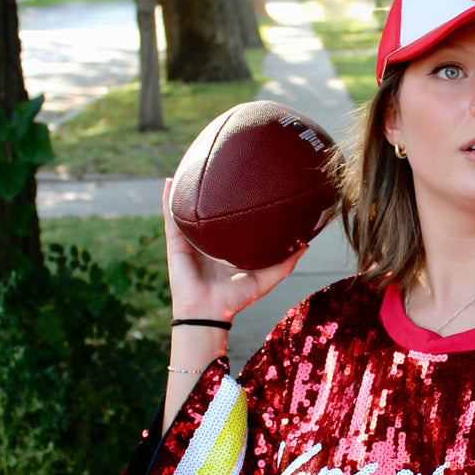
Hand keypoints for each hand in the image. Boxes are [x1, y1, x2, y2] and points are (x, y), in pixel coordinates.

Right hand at [162, 176, 304, 322]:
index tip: (246, 180)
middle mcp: (208, 240)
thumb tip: (306, 244)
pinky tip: (170, 181)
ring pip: (188, 209)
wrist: (210, 311)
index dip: (236, 201)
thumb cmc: (236, 298)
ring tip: (192, 163)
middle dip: (212, 189)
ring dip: (187, 189)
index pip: (231, 219)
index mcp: (227, 246)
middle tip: (219, 164)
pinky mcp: (176, 243)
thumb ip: (285, 262)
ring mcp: (191, 240)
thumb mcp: (266, 278)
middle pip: (209, 210)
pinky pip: (170, 217)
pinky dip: (168, 199)